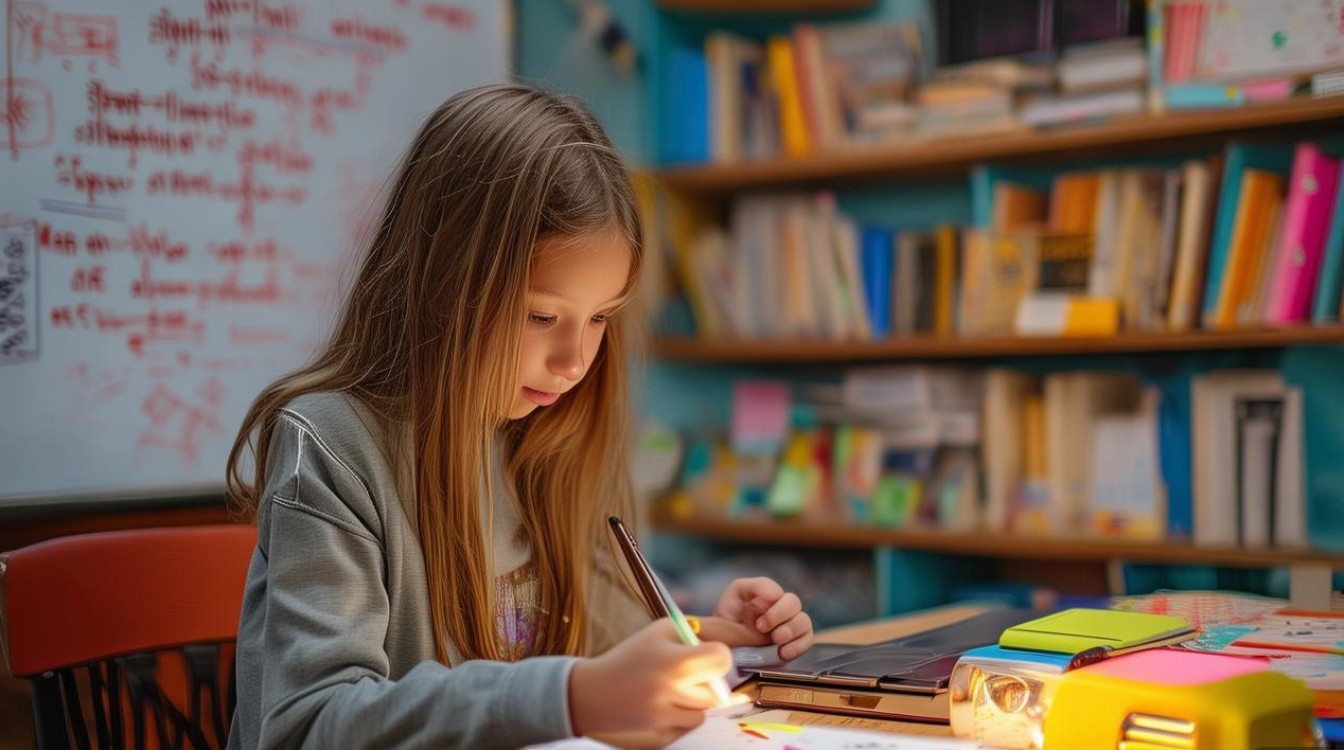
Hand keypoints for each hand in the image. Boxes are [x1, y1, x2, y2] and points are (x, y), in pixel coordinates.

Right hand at [568, 619, 731, 740]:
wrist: (592, 693)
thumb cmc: (632, 655)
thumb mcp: (663, 630)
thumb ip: (704, 629)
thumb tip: (744, 635)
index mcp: (674, 662)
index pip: (722, 658)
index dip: (718, 654)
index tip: (706, 652)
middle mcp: (673, 693)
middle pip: (717, 688)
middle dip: (706, 679)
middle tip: (685, 671)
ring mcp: (668, 718)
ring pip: (706, 709)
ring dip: (695, 698)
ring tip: (670, 687)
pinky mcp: (664, 736)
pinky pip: (690, 725)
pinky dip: (683, 714)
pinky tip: (662, 703)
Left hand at [707, 577, 813, 660]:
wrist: (724, 648)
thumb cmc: (728, 618)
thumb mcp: (736, 595)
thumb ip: (756, 587)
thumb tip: (775, 595)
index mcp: (766, 593)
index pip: (774, 591)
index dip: (768, 602)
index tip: (758, 620)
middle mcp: (780, 607)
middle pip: (793, 603)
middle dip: (780, 615)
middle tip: (762, 628)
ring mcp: (789, 626)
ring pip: (804, 622)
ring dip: (791, 630)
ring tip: (776, 641)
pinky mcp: (794, 644)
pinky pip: (807, 641)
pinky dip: (798, 646)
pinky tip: (783, 653)